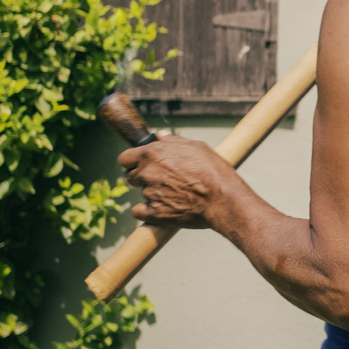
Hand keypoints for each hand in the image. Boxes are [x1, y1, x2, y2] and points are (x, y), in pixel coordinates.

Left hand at [119, 133, 239, 228]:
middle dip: (142, 178)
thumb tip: (160, 136)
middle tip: (163, 180)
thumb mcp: (196, 147)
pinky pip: (139, 212)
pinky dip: (148, 211)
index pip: (124, 158)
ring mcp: (149, 194)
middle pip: (131, 176)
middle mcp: (146, 173)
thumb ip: (173, 141)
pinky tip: (163, 209)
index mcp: (152, 154)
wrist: (223, 199)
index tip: (141, 165)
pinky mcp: (154, 213)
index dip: (133, 161)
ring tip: (174, 195)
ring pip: (141, 193)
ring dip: (152, 193)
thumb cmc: (213, 171)